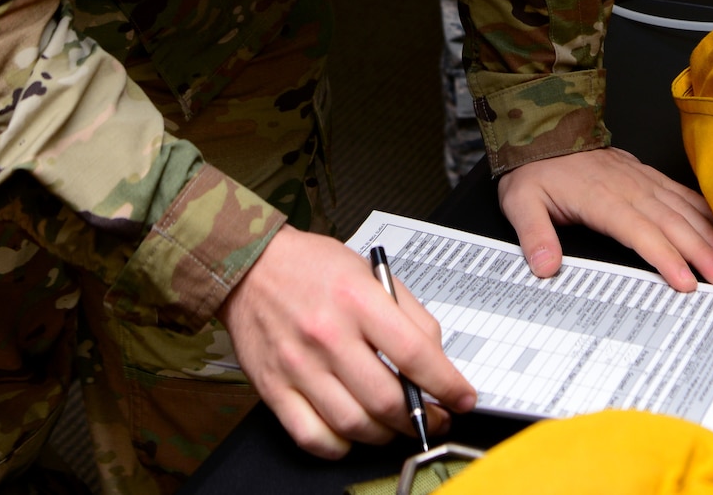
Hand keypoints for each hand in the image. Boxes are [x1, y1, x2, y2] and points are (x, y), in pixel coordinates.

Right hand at [221, 227, 475, 458]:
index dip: (447, 384)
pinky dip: (340, 446)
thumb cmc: (311, 267)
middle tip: (433, 417)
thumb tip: (436, 358)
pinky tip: (354, 433)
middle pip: (385, 399)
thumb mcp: (370, 271)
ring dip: (385, 435)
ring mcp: (298, 366)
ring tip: (397, 426)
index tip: (462, 399)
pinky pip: (312, 437)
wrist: (249, 266)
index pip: (414, 353)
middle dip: (420, 418)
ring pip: (353, 425)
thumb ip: (409, 313)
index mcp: (357, 300)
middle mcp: (327, 335)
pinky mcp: (274, 388)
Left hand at [497, 147, 712, 292]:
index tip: (685, 281)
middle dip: (701, 252)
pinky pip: (681, 193)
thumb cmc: (535, 169)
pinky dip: (704, 211)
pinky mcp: (646, 175)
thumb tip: (544, 266)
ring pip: (682, 209)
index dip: (665, 257)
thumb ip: (534, 235)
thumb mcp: (520, 202)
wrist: (545, 130)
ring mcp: (641, 180)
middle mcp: (628, 188)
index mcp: (600, 198)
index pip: (639, 232)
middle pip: (671, 224)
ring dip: (709, 235)